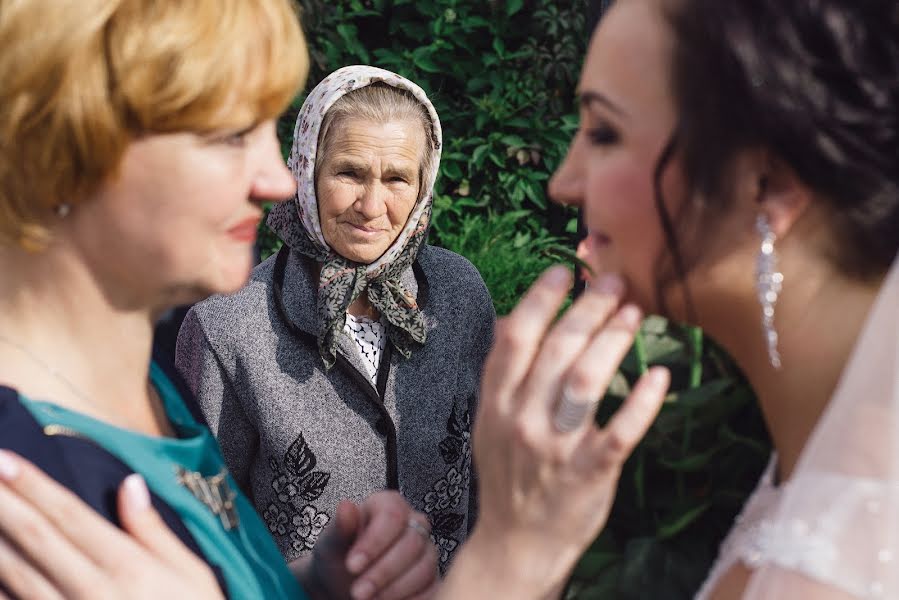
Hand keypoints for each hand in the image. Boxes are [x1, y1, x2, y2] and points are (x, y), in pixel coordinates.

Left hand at [0, 450, 222, 599]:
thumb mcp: (191, 573)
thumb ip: (153, 531)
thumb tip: (130, 484)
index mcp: (127, 566)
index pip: (70, 516)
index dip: (36, 486)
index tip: (6, 460)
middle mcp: (91, 590)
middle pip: (36, 538)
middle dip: (4, 502)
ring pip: (16, 573)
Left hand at [296, 490, 437, 599]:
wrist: (342, 584)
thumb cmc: (340, 558)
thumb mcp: (333, 544)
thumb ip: (341, 527)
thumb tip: (345, 506)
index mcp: (389, 506)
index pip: (392, 515)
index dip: (374, 542)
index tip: (353, 565)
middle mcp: (413, 524)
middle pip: (412, 542)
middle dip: (383, 572)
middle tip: (358, 591)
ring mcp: (426, 551)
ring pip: (424, 568)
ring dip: (395, 589)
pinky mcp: (432, 577)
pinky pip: (431, 589)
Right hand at [445, 267, 668, 597]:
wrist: (516, 544)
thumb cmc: (508, 476)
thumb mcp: (489, 423)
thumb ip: (503, 375)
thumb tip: (514, 319)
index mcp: (495, 402)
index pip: (515, 338)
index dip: (540, 299)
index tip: (565, 272)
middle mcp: (522, 419)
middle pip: (557, 351)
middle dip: (588, 310)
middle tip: (612, 283)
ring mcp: (556, 448)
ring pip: (586, 382)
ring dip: (613, 341)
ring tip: (633, 313)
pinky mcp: (589, 473)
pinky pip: (620, 433)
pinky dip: (642, 402)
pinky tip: (660, 375)